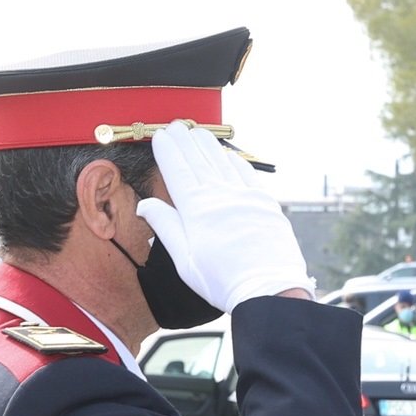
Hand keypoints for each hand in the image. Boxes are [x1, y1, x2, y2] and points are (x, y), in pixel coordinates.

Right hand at [137, 125, 310, 310]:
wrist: (269, 290)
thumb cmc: (223, 281)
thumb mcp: (184, 260)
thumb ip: (166, 227)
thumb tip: (145, 205)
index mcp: (197, 209)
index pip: (177, 170)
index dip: (168, 150)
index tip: (160, 135)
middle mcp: (221, 196)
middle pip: (199, 160)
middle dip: (186, 140)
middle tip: (177, 125)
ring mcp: (245, 197)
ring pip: (222, 162)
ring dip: (209, 145)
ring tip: (199, 133)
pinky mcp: (265, 203)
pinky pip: (247, 174)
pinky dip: (235, 161)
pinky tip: (228, 155)